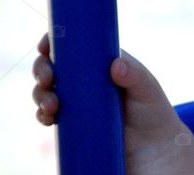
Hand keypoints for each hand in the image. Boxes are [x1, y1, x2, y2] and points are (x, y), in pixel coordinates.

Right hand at [32, 32, 193, 173]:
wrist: (152, 149)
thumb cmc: (153, 112)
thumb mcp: (147, 89)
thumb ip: (135, 75)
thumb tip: (115, 65)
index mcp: (102, 63)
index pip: (75, 46)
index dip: (55, 42)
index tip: (46, 47)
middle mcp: (86, 79)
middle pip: (55, 66)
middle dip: (42, 69)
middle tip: (47, 79)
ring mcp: (77, 100)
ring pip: (47, 90)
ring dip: (40, 93)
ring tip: (52, 106)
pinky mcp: (72, 122)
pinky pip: (48, 114)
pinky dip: (42, 114)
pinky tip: (47, 118)